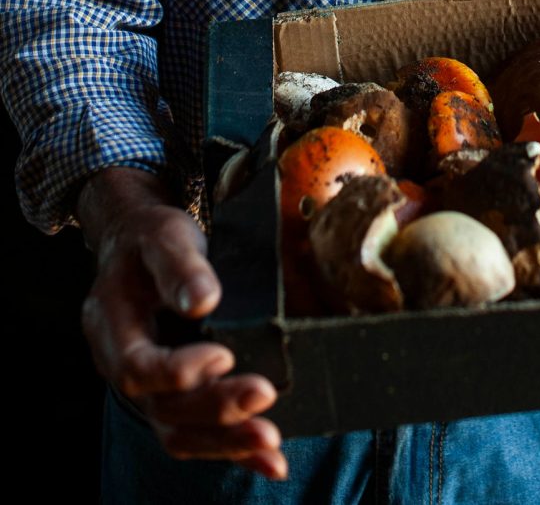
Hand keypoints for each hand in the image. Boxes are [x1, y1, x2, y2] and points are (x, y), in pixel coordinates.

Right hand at [78, 167, 286, 478]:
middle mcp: (122, 365)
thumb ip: (179, 266)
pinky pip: (196, 432)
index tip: (224, 354)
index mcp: (111, 326)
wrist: (138, 245)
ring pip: (177, 431)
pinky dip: (231, 450)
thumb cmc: (150, 238)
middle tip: (263, 396)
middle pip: (162, 408)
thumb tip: (205, 301)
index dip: (178, 371)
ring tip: (271, 443)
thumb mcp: (164, 235)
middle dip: (214, 409)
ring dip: (225, 442)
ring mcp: (146, 388)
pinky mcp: (172, 396)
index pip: (137, 369)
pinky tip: (268, 462)